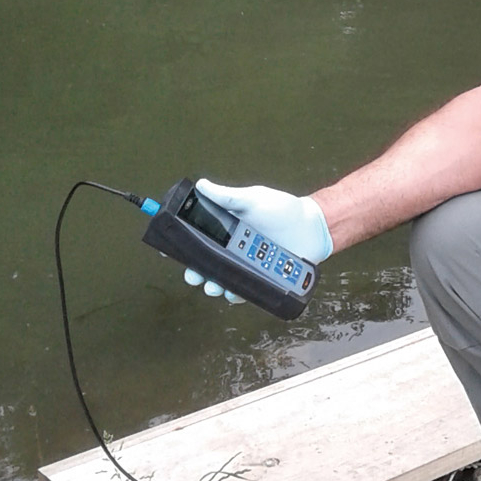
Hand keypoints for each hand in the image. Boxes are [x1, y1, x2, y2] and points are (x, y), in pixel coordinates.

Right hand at [185, 178, 333, 303]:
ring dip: (213, 286)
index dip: (181, 245)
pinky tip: (233, 293)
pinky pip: (244, 291)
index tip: (168, 250)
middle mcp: (232, 250)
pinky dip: (237, 295)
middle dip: (195, 272)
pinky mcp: (260, 279)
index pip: (197, 238)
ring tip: (213, 286)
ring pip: (222, 281)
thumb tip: (200, 185)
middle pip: (205, 264)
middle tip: (193, 275)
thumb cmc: (283, 210)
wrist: (312, 228)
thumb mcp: (254, 199)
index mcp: (226, 230)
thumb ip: (228, 196)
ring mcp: (246, 266)